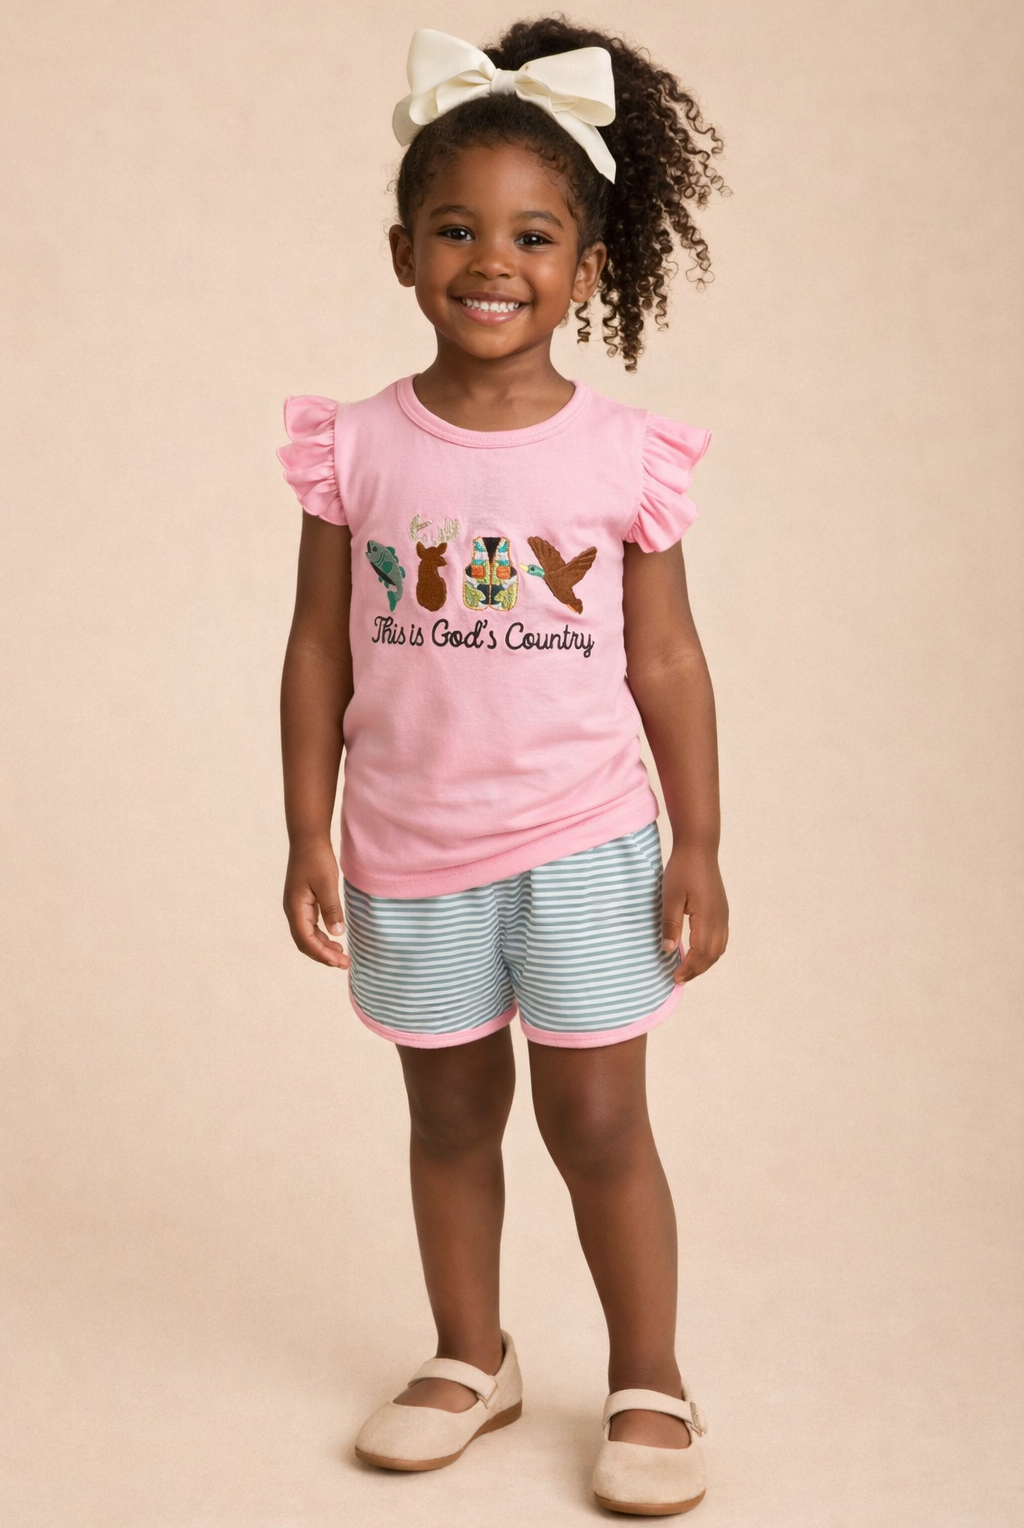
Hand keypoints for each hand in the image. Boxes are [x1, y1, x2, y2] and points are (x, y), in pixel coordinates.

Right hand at [283, 838, 349, 968]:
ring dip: (322, 947)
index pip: (306, 939)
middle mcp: (293, 910)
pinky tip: (334, 938)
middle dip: (323, 955)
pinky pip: (309, 926)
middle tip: (344, 963)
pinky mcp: (302, 903)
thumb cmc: (317, 859)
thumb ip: (331, 909)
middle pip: (304, 942)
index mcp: (296, 907)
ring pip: (306, 936)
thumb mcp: (327, 884)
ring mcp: (296, 907)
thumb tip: (337, 934)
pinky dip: (320, 936)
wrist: (308, 840)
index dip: (322, 954)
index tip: (339, 961)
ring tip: (341, 955)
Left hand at [660, 845, 728, 983]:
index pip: (700, 953)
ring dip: (705, 962)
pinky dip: (711, 951)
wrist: (699, 848)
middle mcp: (720, 919)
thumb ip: (670, 925)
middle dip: (697, 970)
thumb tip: (670, 951)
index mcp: (707, 917)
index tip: (675, 978)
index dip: (689, 968)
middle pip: (712, 955)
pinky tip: (699, 951)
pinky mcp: (721, 909)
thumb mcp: (670, 897)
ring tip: (689, 969)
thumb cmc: (682, 870)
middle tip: (680, 979)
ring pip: (719, 948)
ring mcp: (723, 914)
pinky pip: (721, 938)